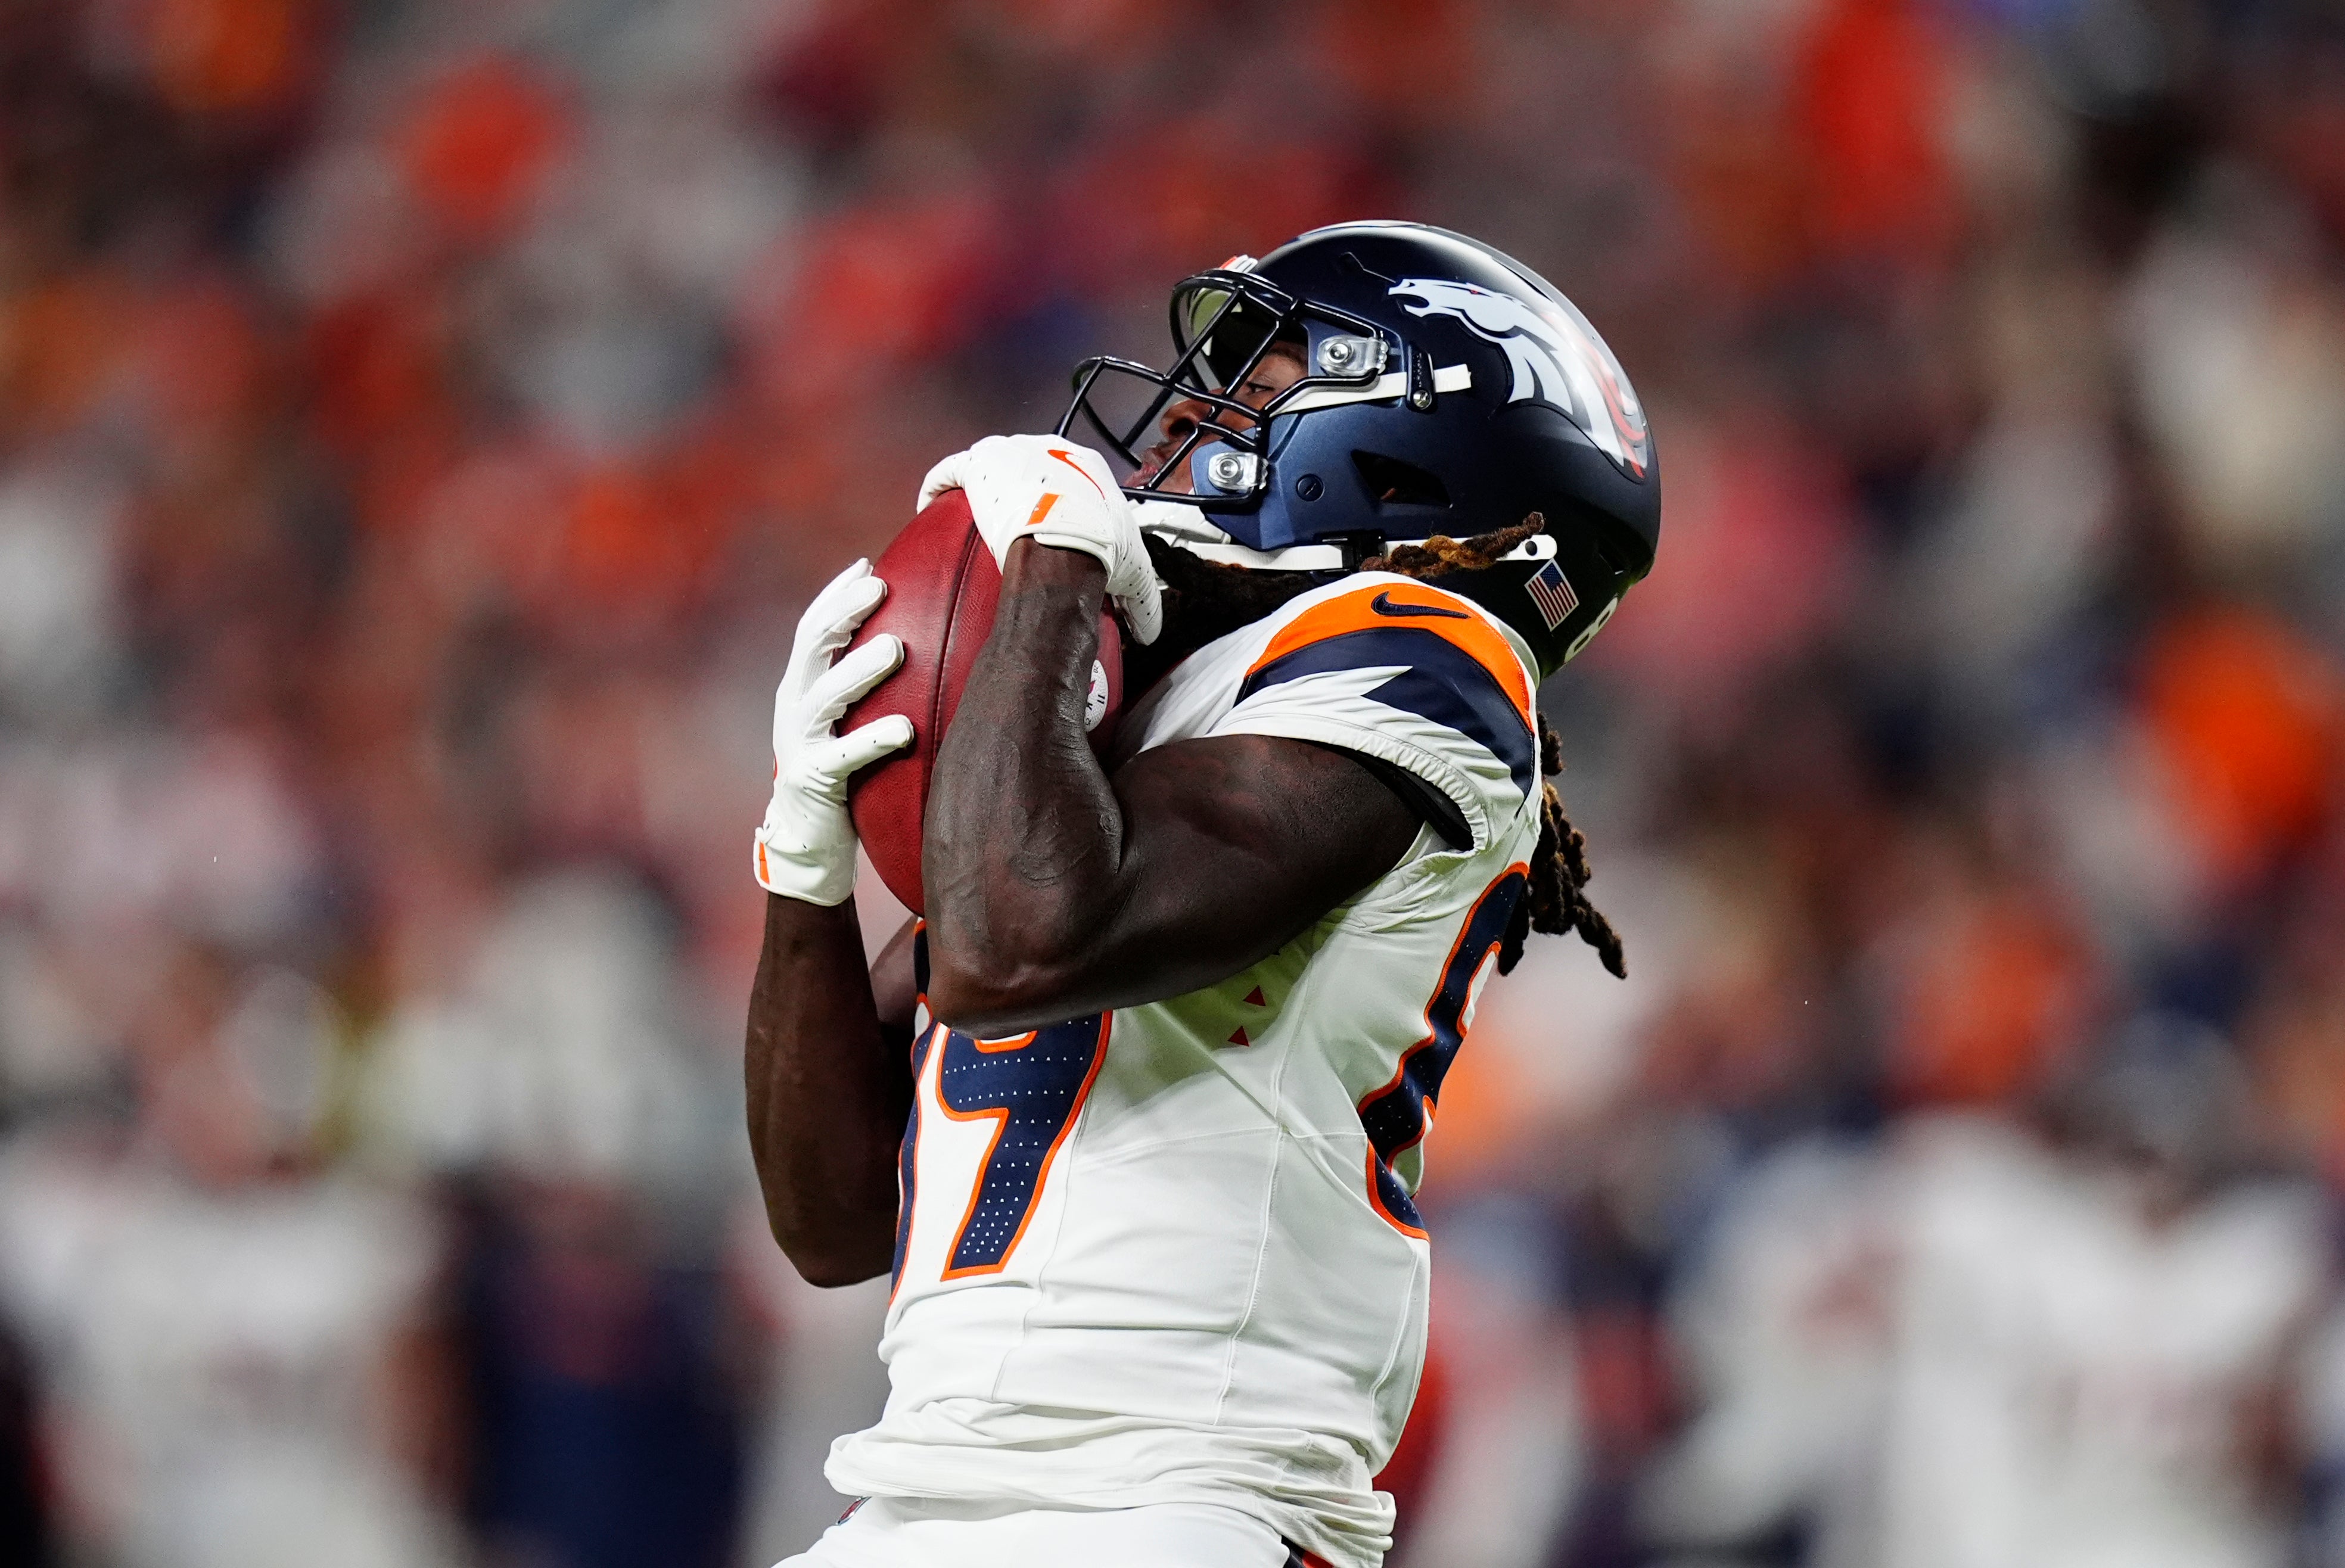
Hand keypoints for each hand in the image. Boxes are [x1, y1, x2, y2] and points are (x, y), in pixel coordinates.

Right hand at [754, 559, 913, 905]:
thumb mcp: (846, 720)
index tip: (867, 562)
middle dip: (843, 612)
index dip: (836, 594)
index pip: (812, 628)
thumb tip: (916, 639)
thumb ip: (864, 684)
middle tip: (879, 585)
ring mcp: (798, 743)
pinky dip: (874, 739)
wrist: (807, 842)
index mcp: (800, 686)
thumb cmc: (840, 772)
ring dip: (859, 670)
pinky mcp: (812, 780)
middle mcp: (793, 707)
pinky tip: (905, 729)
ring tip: (896, 649)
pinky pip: (844, 757)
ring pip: (825, 696)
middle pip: (811, 647)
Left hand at [917, 435, 1162, 644]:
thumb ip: (1143, 603)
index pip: (1069, 476)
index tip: (1055, 521)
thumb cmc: (1098, 548)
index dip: (1060, 499)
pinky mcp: (979, 465)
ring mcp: (1010, 454)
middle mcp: (1048, 449)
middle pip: (1029, 466)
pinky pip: (950, 471)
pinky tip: (932, 503)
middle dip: (1023, 490)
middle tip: (1018, 520)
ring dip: (984, 484)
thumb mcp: (1133, 575)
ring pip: (990, 463)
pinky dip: (939, 487)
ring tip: (978, 509)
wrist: (1065, 546)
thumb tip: (1150, 633)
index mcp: (1087, 465)